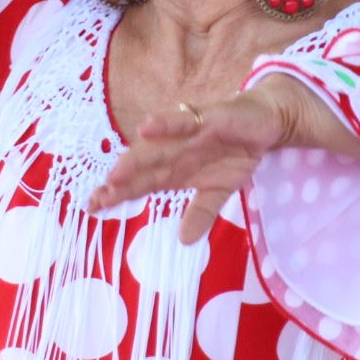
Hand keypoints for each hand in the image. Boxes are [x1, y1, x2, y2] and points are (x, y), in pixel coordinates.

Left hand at [88, 86, 296, 244]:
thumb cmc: (235, 153)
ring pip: (156, 147)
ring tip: (114, 174)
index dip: (118, 194)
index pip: (140, 183)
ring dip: (135, 159)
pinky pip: (184, 121)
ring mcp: (186, 133)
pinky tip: (146, 129)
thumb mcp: (221, 191)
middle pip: (141, 168)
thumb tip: (184, 241)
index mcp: (173, 169)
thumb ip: (201, 213)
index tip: (94, 208)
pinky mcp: (206, 118)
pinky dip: (166, 124)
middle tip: (97, 199)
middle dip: (119, 182)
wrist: (265, 122)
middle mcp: (173, 151)